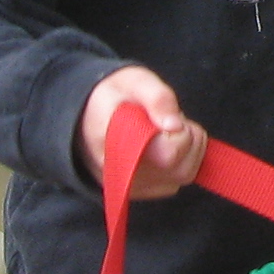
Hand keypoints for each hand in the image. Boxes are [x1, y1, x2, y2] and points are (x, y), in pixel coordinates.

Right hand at [79, 65, 204, 198]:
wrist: (84, 116)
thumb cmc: (113, 97)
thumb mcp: (134, 81)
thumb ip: (158, 98)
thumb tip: (176, 125)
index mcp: (117, 146)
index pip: (169, 154)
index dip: (181, 131)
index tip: (166, 115)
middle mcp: (122, 176)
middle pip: (182, 168)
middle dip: (188, 138)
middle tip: (167, 119)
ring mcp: (131, 188)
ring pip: (184, 175)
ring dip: (188, 149)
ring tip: (165, 131)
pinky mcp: (140, 192)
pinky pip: (176, 181)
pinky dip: (181, 161)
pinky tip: (164, 145)